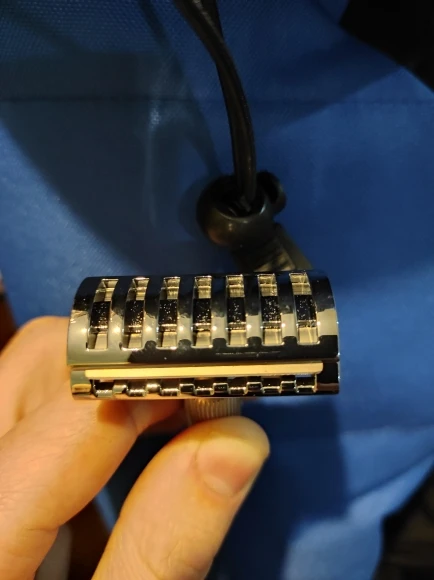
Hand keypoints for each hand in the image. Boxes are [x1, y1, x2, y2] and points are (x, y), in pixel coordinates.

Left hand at [0, 317, 268, 578]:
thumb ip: (164, 548)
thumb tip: (235, 445)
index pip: (73, 411)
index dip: (157, 387)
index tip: (221, 392)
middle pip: (43, 362)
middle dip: (131, 372)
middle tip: (198, 409)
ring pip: (37, 367)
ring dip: (112, 379)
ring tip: (168, 421)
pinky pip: (34, 394)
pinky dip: (92, 398)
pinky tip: (129, 434)